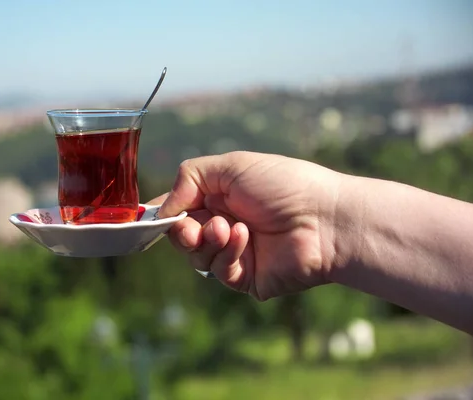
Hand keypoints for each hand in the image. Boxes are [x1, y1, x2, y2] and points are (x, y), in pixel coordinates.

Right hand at [148, 151, 344, 300]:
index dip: (163, 214)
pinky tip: (244, 238)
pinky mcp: (246, 278)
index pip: (179, 208)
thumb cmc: (283, 184)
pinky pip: (220, 271)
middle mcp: (224, 225)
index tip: (148, 218)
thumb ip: (189, 179)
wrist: (325, 217)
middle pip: (181, 236)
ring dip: (207, 240)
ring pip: (196, 256)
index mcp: (219, 197)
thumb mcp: (231, 166)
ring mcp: (235, 253)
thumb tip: (163, 209)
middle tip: (193, 226)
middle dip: (181, 231)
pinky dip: (227, 253)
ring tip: (229, 227)